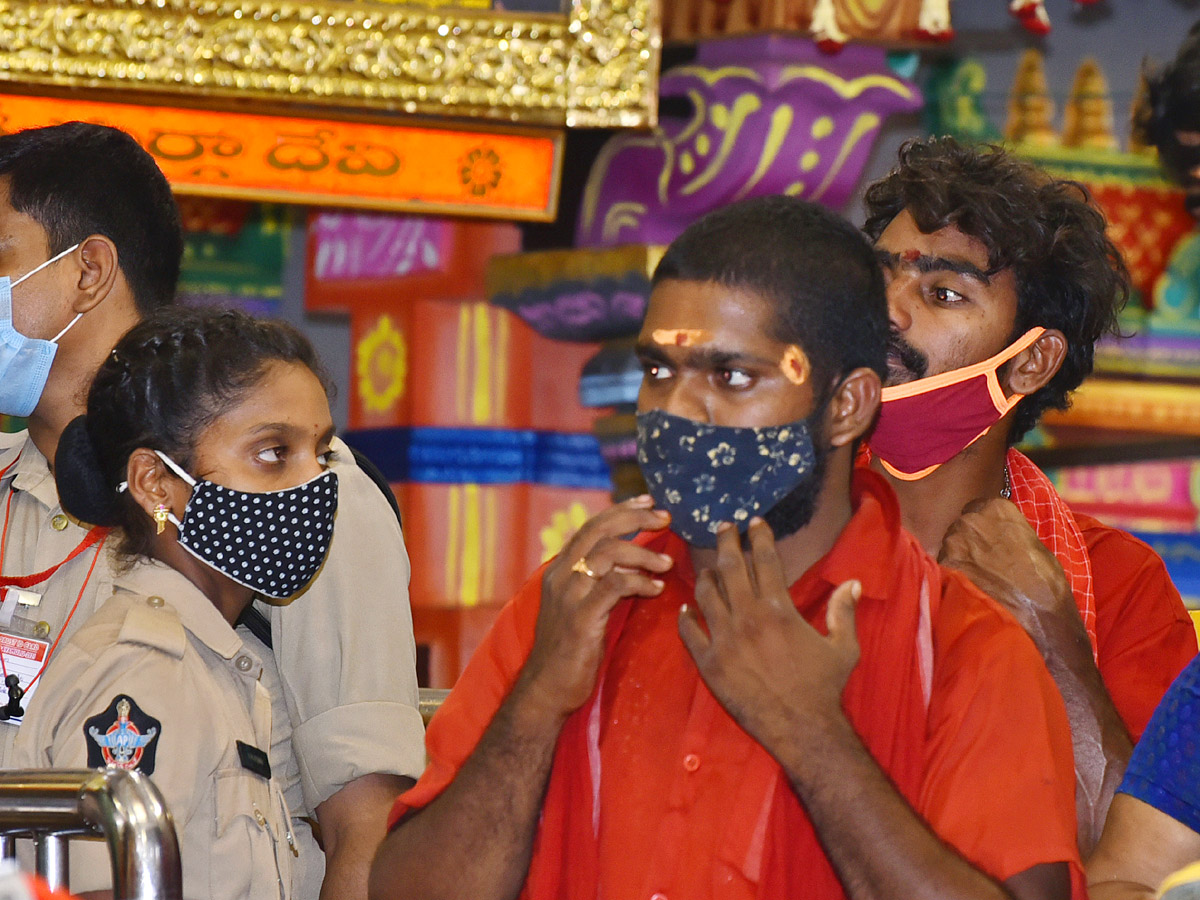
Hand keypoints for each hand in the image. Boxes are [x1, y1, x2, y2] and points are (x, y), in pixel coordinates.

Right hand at [517, 495, 672, 719]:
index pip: (591, 526)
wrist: (547, 688)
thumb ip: (598, 580)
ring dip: (644, 554)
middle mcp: (561, 576)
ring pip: (608, 555)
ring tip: (667, 565)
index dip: (621, 510)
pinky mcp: (581, 618)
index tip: (649, 503)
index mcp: (560, 569)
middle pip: (599, 531)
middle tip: (665, 519)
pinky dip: (639, 582)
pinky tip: (657, 589)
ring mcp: (569, 596)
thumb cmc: (569, 650)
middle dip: (635, 519)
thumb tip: (629, 558)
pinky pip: (614, 586)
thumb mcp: (580, 606)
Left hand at [678, 518, 861, 756]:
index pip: (765, 560)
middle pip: (730, 567)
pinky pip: (689, 632)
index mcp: (779, 609)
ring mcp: (724, 639)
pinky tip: (685, 608)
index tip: (754, 522)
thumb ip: (844, 611)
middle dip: (726, 542)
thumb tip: (852, 582)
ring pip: (706, 594)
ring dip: (705, 575)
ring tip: (707, 567)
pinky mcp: (708, 663)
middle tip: (723, 527)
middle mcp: (747, 618)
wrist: (801, 727)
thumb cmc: (824, 686)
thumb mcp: (843, 646)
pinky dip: (685, 617)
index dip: (759, 537)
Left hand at [938, 498, 1082, 653]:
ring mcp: (953, 542)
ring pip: (951, 546)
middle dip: (970, 541)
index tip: (990, 540)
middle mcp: (970, 519)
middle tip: (985, 562)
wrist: (1037, 614)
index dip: (984, 527)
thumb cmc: (1044, 580)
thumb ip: (1010, 530)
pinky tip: (969, 587)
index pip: (979, 508)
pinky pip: (944, 566)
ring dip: (961, 558)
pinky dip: (953, 575)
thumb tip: (999, 532)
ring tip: (979, 578)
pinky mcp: (943, 566)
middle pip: (962, 526)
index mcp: (995, 507)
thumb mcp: (1034, 544)